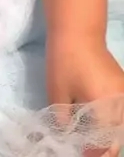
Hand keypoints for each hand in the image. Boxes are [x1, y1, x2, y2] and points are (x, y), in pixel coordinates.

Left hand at [47, 38, 123, 155]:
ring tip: (89, 140)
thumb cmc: (65, 61)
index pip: (104, 145)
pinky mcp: (123, 87)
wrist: (78, 31)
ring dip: (108, 137)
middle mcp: (120, 104)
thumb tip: (66, 139)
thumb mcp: (58, 94)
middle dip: (102, 148)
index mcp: (105, 108)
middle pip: (116, 139)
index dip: (93, 154)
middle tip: (84, 150)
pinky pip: (122, 113)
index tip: (80, 155)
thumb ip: (63, 121)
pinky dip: (112, 124)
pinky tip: (97, 124)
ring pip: (120, 127)